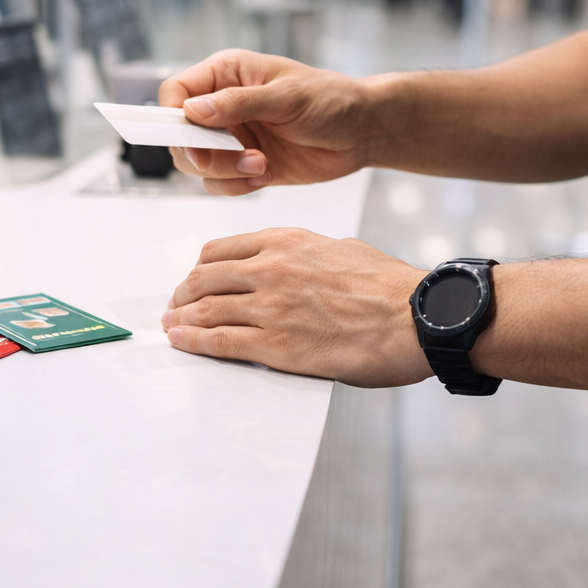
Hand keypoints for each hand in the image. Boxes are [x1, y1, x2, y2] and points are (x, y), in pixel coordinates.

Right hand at [157, 50, 378, 195]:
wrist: (361, 131)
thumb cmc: (330, 100)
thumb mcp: (286, 97)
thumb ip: (238, 103)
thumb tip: (192, 110)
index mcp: (225, 74)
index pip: (175, 93)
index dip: (173, 117)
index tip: (193, 140)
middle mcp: (221, 106)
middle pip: (179, 135)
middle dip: (202, 154)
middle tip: (237, 157)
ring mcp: (231, 137)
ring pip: (196, 165)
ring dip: (224, 172)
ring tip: (262, 166)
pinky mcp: (243, 165)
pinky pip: (219, 184)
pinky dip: (236, 187)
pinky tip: (266, 176)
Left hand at [161, 227, 432, 386]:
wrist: (416, 318)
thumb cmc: (390, 288)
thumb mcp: (342, 250)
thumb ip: (307, 255)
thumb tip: (295, 265)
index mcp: (286, 241)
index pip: (220, 250)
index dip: (199, 268)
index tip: (194, 280)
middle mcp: (271, 269)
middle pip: (204, 279)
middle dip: (183, 295)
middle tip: (176, 306)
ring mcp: (270, 307)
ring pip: (207, 310)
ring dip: (182, 320)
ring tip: (171, 327)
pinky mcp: (276, 346)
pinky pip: (221, 342)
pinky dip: (194, 342)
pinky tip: (182, 342)